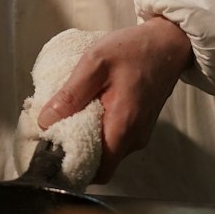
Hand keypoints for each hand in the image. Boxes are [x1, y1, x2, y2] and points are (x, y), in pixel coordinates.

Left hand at [36, 18, 192, 182]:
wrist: (169, 42)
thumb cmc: (134, 49)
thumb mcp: (95, 62)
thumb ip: (70, 94)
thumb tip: (45, 121)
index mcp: (123, 126)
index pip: (98, 172)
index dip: (74, 166)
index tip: (54, 150)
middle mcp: (135, 138)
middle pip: (101, 163)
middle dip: (77, 150)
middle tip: (57, 128)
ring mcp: (140, 133)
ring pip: (108, 150)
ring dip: (88, 138)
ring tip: (73, 114)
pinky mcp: (141, 125)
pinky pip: (116, 138)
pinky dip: (100, 129)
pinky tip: (91, 108)